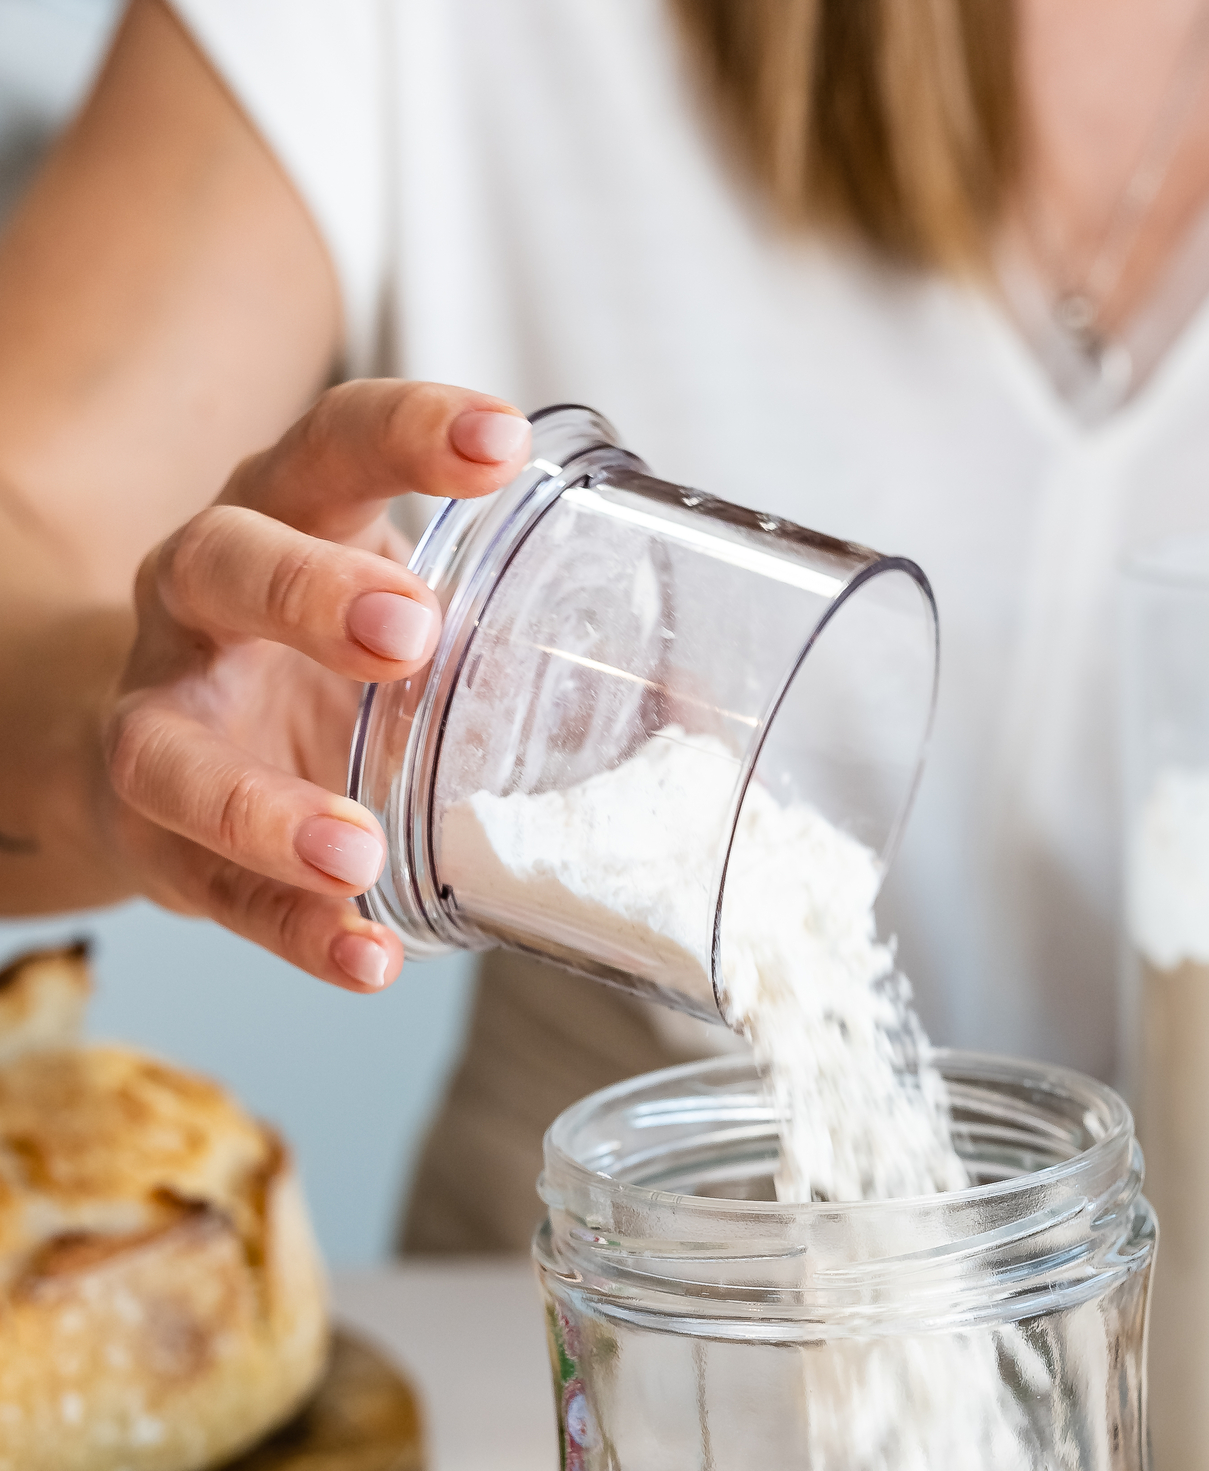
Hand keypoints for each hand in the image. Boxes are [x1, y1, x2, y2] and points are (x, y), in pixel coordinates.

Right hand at [103, 379, 531, 989]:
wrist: (166, 754)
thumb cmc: (326, 674)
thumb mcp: (418, 628)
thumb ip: (528, 648)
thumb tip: (709, 697)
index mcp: (282, 519)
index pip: (332, 444)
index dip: (408, 431)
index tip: (502, 444)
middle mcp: (197, 605)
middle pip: (222, 563)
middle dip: (309, 594)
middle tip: (411, 631)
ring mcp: (159, 725)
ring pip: (169, 751)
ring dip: (264, 803)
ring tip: (358, 848)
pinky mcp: (155, 846)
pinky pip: (213, 891)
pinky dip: (292, 931)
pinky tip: (367, 959)